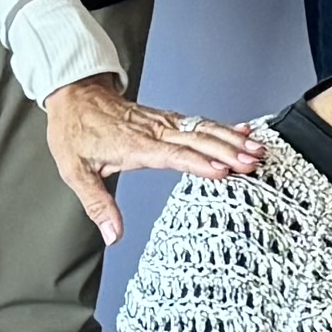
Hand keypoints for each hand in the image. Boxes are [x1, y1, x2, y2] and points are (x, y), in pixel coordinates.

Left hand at [42, 74, 272, 236]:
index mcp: (134, 146)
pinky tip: (243, 130)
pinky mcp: (166, 119)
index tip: (223, 171)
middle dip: (227, 150)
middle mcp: (153, 131)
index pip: (172, 155)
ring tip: (257, 149)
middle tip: (254, 161)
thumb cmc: (74, 132)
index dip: (199, 162)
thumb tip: (113, 235)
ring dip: (231, 139)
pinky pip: (199, 121)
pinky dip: (223, 127)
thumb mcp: (75, 172)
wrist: (74, 95)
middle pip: (197, 139)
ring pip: (203, 128)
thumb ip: (98, 205)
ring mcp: (162, 122)